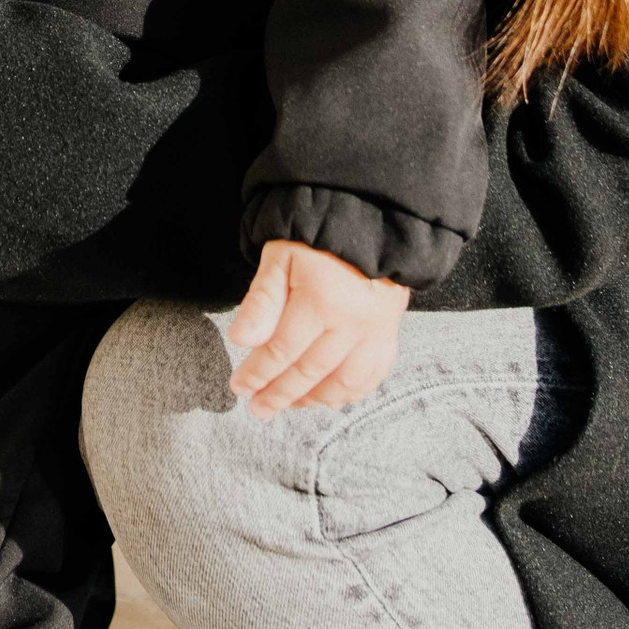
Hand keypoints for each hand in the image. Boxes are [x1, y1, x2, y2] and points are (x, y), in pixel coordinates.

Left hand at [226, 240, 408, 414]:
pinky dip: (347, 394)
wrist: (369, 220)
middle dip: (278, 394)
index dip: (257, 373)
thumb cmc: (317, 237)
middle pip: (309, 372)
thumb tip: (241, 340)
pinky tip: (326, 399)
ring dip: (311, 400)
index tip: (239, 386)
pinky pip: (370, 377)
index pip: (282, 350)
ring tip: (286, 405)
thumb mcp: (280, 256)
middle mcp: (351, 323)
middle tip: (257, 408)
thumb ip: (262, 300)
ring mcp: (375, 333)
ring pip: (341, 383)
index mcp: (321, 301)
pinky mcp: (389, 335)